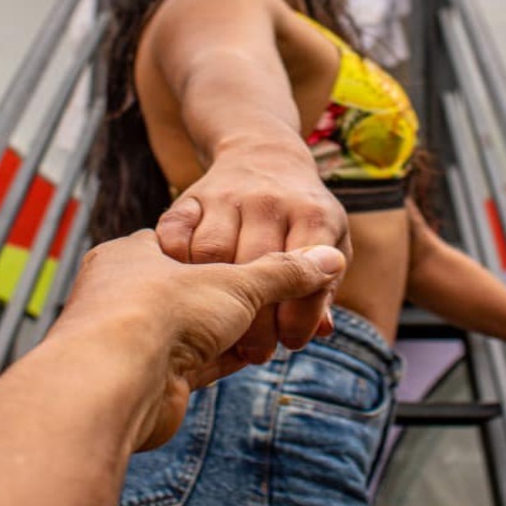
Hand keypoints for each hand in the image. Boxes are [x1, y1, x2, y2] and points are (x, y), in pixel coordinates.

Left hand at [55, 230, 346, 450]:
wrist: (114, 382)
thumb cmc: (160, 310)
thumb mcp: (234, 282)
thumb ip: (283, 272)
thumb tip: (329, 260)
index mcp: (134, 254)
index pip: (191, 244)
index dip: (234, 253)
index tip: (271, 259)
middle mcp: (128, 293)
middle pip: (195, 290)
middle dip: (239, 300)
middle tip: (282, 299)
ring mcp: (137, 337)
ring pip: (197, 329)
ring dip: (237, 332)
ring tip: (279, 330)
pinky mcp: (150, 378)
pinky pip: (196, 362)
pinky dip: (227, 359)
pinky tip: (259, 356)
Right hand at [155, 146, 351, 357]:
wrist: (265, 154)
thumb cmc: (303, 213)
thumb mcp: (330, 240)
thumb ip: (325, 285)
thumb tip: (321, 331)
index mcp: (313, 214)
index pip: (306, 274)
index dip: (299, 319)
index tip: (290, 343)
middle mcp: (270, 201)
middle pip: (255, 270)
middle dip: (255, 323)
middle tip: (254, 351)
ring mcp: (227, 197)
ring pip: (211, 254)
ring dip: (212, 299)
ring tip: (223, 327)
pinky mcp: (192, 197)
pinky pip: (174, 234)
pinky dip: (177, 264)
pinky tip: (189, 288)